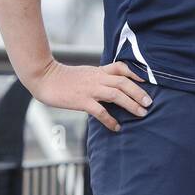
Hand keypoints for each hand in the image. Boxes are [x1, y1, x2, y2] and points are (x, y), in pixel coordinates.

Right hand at [27, 59, 151, 132]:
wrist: (44, 77)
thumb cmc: (64, 78)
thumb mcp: (85, 73)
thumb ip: (99, 77)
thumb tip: (113, 86)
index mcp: (98, 71)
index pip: (121, 68)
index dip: (135, 74)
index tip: (146, 82)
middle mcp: (97, 78)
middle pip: (124, 82)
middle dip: (139, 93)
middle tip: (149, 103)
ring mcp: (90, 89)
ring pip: (116, 95)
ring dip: (131, 104)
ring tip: (141, 113)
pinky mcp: (81, 100)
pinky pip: (100, 111)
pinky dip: (110, 120)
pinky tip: (117, 127)